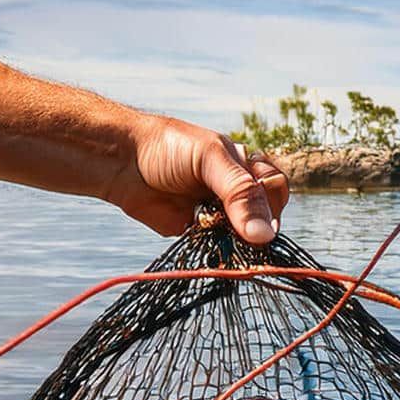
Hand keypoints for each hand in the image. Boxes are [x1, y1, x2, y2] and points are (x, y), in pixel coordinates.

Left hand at [106, 116, 290, 243]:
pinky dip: (218, 251)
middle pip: (264, 216)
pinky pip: (218, 248)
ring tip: (222, 235)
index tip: (262, 217)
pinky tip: (210, 243)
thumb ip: (240, 193)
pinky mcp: (198, 233)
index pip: (275, 189)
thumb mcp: (211, 160)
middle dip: (256, 226)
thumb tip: (264, 235)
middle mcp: (235, 191)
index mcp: (246, 167)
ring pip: (243, 236)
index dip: (272, 204)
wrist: (124, 162)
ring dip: (238, 242)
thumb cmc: (169, 148)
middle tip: (242, 232)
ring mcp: (218, 213)